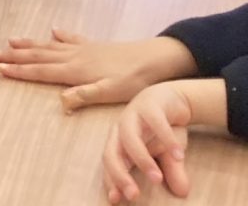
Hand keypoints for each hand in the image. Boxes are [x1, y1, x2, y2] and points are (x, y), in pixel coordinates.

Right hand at [0, 29, 195, 111]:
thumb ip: (85, 95)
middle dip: (15, 56)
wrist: (155, 58)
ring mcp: (82, 49)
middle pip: (38, 56)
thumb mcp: (111, 92)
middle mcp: (73, 57)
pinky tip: (52, 30)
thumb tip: (60, 102)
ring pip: (49, 46)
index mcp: (75, 70)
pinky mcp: (93, 46)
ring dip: (29, 44)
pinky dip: (59, 35)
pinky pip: (70, 39)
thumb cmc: (134, 80)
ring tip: (10, 40)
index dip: (18, 71)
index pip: (40, 71)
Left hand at [102, 79, 226, 202]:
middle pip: (112, 152)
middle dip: (119, 174)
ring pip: (129, 137)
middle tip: (133, 195)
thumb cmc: (160, 129)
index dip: (111, 181)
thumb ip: (170, 172)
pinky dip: (166, 138)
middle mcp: (120, 129)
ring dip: (142, 159)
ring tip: (157, 179)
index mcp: (119, 142)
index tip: (115, 201)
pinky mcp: (149, 104)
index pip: (110, 164)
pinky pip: (156, 122)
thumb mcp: (167, 154)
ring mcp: (133, 115)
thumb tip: (183, 193)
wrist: (170, 98)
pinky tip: (179, 155)